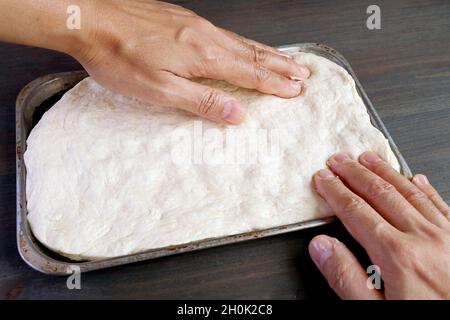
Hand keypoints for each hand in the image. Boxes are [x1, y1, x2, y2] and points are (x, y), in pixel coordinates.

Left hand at [72, 0, 308, 123]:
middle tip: (303, 73)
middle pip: (252, 54)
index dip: (274, 83)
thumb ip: (202, 101)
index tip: (295, 90)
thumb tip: (237, 113)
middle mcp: (206, 37)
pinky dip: (245, 41)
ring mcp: (196, 25)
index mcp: (204, 56)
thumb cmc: (120, 57)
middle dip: (280, 66)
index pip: (249, 73)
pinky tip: (245, 44)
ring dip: (267, 53)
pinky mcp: (184, 20)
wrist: (90, 19)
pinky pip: (226, 32)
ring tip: (286, 59)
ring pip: (242, 41)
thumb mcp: (160, 90)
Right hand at [309, 151, 449, 298]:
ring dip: (384, 171)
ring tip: (367, 158)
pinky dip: (422, 186)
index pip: (356, 211)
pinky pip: (439, 203)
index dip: (336, 191)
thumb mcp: (374, 312)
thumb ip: (346, 277)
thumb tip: (321, 246)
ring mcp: (446, 234)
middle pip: (380, 193)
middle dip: (354, 173)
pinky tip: (414, 177)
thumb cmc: (427, 318)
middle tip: (338, 160)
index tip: (323, 178)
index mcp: (397, 255)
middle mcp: (422, 237)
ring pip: (408, 191)